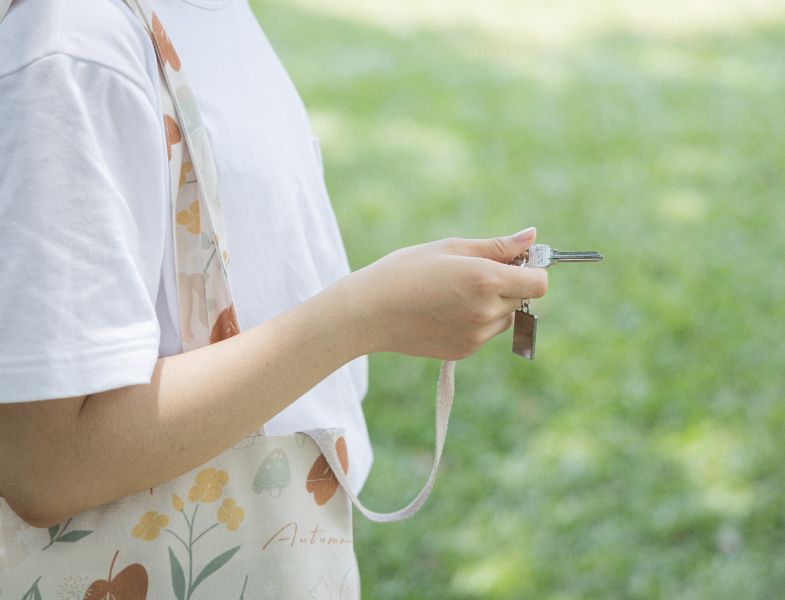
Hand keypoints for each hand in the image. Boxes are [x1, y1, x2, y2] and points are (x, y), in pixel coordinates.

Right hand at [342, 227, 547, 359]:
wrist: (370, 312)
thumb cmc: (405, 271)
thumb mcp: (451, 248)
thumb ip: (497, 246)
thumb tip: (533, 237)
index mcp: (486, 280)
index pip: (539, 282)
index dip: (530, 270)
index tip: (511, 262)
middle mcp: (487, 311)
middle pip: (523, 298)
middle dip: (508, 284)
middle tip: (472, 274)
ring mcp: (477, 335)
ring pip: (505, 317)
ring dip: (493, 304)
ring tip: (454, 293)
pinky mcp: (465, 351)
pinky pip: (485, 332)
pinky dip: (475, 320)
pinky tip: (444, 311)